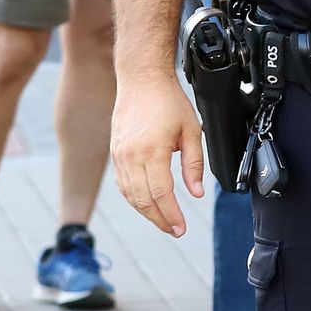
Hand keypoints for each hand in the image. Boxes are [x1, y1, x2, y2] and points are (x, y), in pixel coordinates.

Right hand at [111, 75, 205, 236]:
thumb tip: (195, 193)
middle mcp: (131, 157)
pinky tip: (146, 202)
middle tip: (174, 230)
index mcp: (152, 152)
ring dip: (146, 211)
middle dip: (159, 219)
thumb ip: (194, 164)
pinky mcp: (115, 154)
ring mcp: (119, 156)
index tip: (181, 228)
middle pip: (143, 200)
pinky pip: (123, 184)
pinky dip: (134, 198)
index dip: (171, 215)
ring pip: (130, 195)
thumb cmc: (168, 101)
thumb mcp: (192, 130)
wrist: (141, 80)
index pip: (160, 194)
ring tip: (164, 220)